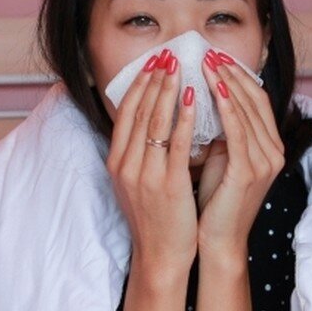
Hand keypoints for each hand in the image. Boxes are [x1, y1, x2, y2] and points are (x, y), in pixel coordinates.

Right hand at [106, 50, 197, 279]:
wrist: (159, 255)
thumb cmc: (154, 218)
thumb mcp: (137, 181)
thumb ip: (140, 152)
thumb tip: (152, 120)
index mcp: (117, 162)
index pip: (125, 113)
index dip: (139, 85)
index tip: (152, 63)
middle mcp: (126, 165)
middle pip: (138, 111)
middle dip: (153, 80)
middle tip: (167, 55)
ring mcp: (145, 174)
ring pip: (155, 122)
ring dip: (167, 90)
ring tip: (179, 66)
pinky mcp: (168, 184)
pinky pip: (177, 143)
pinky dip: (184, 118)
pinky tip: (194, 98)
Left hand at [196, 50, 284, 263]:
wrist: (217, 241)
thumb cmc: (214, 201)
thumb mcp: (220, 158)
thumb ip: (221, 132)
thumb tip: (203, 98)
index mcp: (268, 146)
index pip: (257, 99)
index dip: (238, 75)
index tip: (215, 56)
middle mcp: (273, 151)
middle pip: (255, 99)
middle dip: (231, 73)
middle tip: (208, 51)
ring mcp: (265, 161)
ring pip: (247, 111)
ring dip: (226, 84)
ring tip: (206, 63)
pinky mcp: (249, 171)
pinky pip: (238, 132)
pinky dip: (227, 108)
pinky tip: (214, 89)